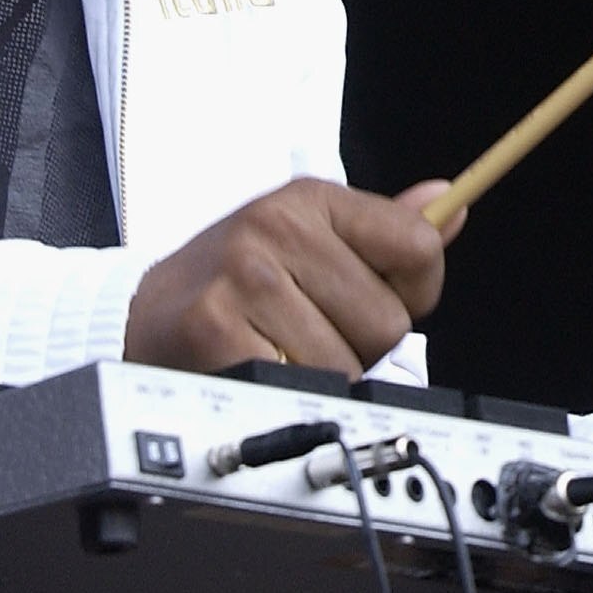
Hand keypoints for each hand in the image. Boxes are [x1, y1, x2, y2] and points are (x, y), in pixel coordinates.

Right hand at [124, 177, 465, 378]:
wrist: (142, 314)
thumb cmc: (233, 278)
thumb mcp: (309, 234)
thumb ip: (385, 227)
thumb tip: (449, 205)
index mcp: (309, 199)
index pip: (417, 245)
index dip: (416, 289)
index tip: (380, 296)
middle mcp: (276, 229)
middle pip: (389, 319)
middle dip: (363, 341)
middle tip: (313, 328)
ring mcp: (245, 280)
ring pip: (350, 363)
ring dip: (327, 373)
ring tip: (284, 347)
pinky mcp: (218, 332)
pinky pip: (303, 386)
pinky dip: (290, 392)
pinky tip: (263, 365)